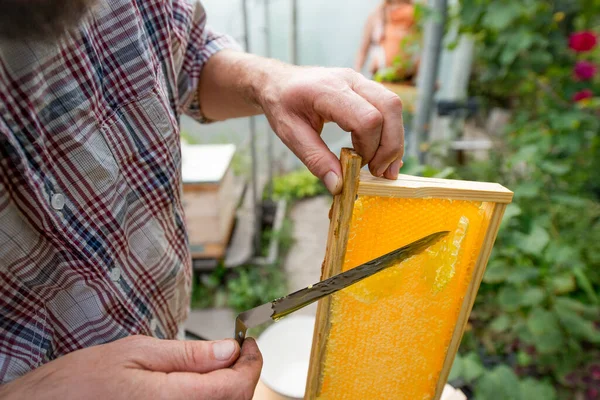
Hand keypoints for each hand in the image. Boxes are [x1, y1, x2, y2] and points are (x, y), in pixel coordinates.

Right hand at [0, 335, 261, 399]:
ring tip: (219, 365)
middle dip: (243, 374)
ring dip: (230, 389)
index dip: (251, 363)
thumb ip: (187, 354)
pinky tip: (201, 384)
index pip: (234, 386)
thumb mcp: (135, 351)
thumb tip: (228, 350)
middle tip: (237, 350)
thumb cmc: (80, 383)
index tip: (249, 344)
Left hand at [259, 66, 404, 193]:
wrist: (279, 81)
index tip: (357, 166)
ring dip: (394, 140)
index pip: (366, 118)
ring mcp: (360, 81)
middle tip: (379, 172)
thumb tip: (339, 186)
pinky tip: (382, 154)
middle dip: (390, 145)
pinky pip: (388, 107)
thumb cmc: (282, 105)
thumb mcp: (290, 135)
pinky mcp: (366, 88)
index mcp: (328, 90)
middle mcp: (350, 79)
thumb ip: (316, 160)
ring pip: (394, 106)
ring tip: (384, 168)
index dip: (369, 147)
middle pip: (389, 107)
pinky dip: (390, 132)